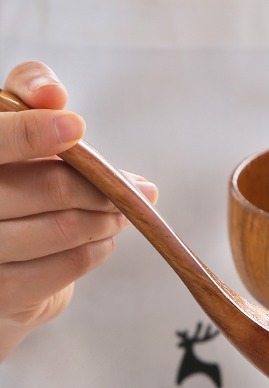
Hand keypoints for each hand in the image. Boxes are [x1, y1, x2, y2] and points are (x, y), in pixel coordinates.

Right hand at [0, 61, 156, 360]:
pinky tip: (101, 239)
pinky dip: (98, 248)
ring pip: (65, 227)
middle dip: (103, 187)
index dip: (31, 133)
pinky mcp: (3, 294)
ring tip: (121, 213)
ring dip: (109, 219)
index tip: (76, 126)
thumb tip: (52, 93)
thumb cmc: (6, 180)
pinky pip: (69, 265)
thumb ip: (24, 95)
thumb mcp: (10, 131)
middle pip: (49, 188)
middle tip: (136, 189)